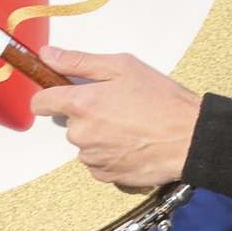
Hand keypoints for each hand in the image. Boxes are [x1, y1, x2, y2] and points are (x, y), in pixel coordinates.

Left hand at [32, 48, 200, 188]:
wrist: (190, 138)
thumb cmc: (162, 100)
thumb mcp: (123, 67)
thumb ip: (79, 61)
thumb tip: (47, 56)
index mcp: (82, 103)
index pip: (40, 102)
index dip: (48, 95)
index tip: (58, 93)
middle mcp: (82, 133)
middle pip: (68, 122)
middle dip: (86, 113)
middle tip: (116, 105)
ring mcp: (93, 157)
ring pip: (84, 142)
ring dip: (98, 134)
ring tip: (129, 125)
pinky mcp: (106, 175)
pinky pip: (97, 161)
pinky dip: (109, 153)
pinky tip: (131, 143)